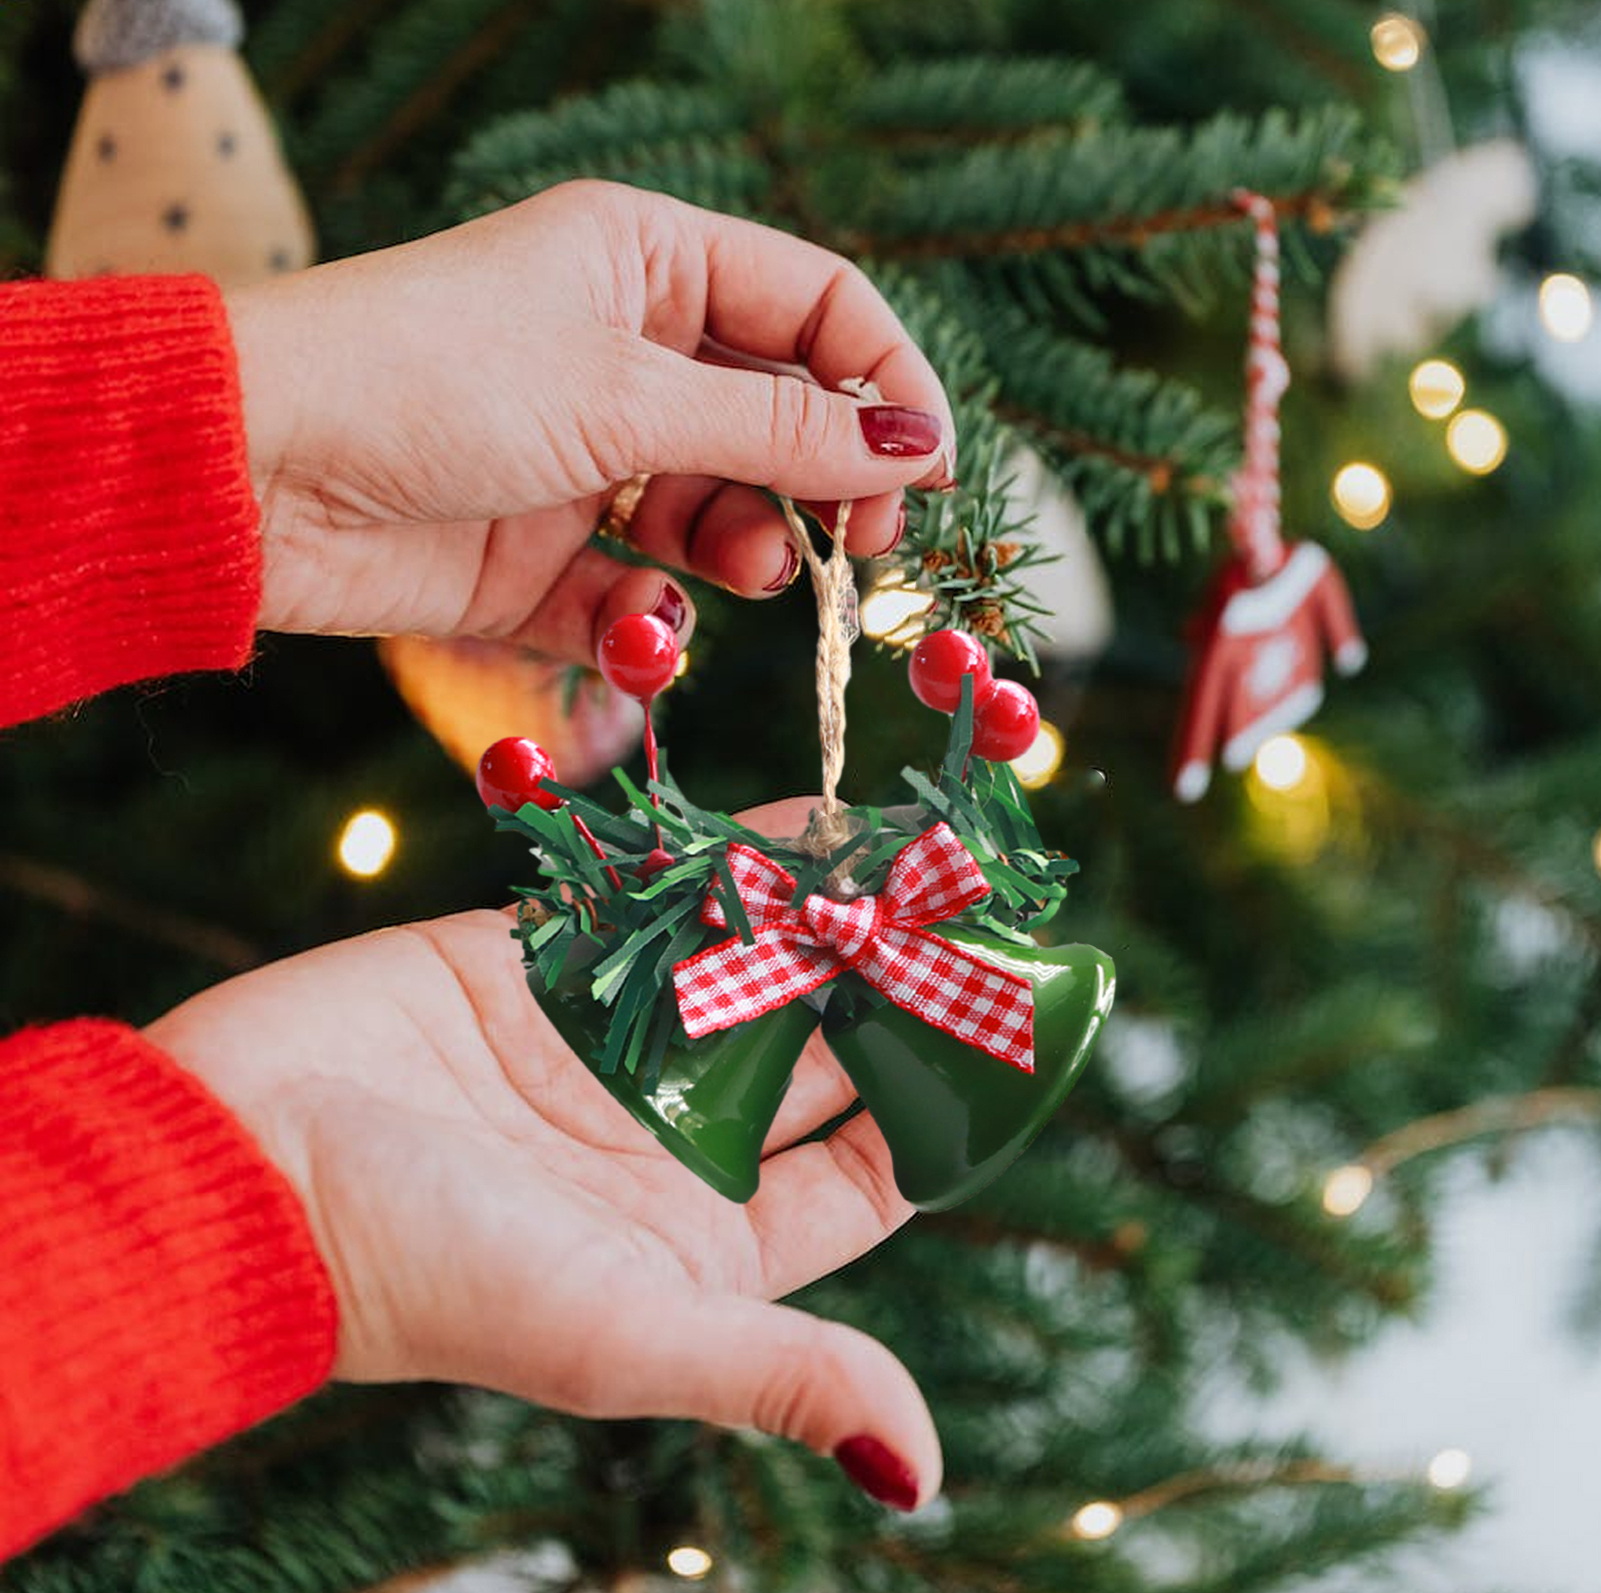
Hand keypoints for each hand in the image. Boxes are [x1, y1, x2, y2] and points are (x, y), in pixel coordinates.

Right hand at [144, 801, 940, 1510]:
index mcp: (712, 1234)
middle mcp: (678, 1135)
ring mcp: (617, 1040)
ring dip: (840, 911)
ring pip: (761, 964)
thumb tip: (918, 1470)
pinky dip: (743, 863)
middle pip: (829, 1047)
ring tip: (927, 846)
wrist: (238, 1159)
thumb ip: (776, 1370)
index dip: (950, 1096)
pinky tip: (819, 820)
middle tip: (988, 904)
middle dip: (906, 981)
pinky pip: (671, 902)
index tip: (1027, 1021)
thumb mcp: (621, 1334)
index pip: (872, 1165)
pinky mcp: (550, 959)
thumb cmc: (425, 1270)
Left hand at [228, 181, 954, 666]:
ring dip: (745, 550)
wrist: (255, 472)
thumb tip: (917, 445)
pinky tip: (643, 626)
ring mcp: (587, 460)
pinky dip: (651, 620)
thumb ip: (779, 428)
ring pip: (718, 513)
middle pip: (780, 420)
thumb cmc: (431, 379)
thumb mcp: (625, 392)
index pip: (817, 307)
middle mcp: (626, 355)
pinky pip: (637, 593)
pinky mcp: (543, 555)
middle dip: (826, 484)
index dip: (886, 383)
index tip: (931, 471)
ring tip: (740, 570)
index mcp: (649, 264)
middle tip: (863, 546)